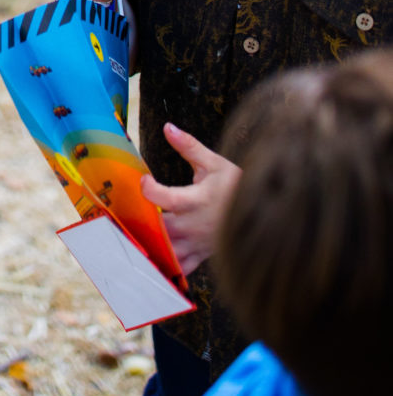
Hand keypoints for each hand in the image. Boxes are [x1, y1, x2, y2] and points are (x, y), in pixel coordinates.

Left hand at [140, 124, 240, 276]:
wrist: (266, 213)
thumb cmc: (237, 186)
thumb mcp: (214, 163)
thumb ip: (189, 146)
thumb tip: (167, 127)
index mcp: (196, 200)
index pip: (163, 197)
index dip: (148, 189)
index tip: (143, 180)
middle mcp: (194, 225)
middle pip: (159, 228)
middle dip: (143, 221)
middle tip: (128, 212)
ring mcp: (198, 244)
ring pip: (167, 252)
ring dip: (151, 245)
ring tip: (135, 236)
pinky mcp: (202, 256)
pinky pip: (180, 268)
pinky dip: (166, 266)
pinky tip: (152, 260)